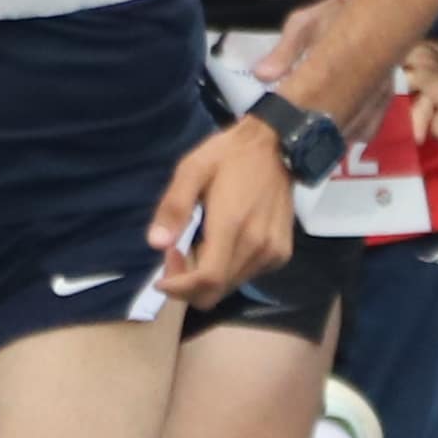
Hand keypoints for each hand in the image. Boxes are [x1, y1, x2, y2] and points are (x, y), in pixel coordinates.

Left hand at [150, 115, 293, 307]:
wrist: (277, 146)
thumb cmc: (229, 156)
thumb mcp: (192, 170)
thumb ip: (174, 207)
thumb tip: (156, 244)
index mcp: (232, 225)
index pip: (207, 280)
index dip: (179, 288)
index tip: (160, 276)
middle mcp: (257, 245)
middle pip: (216, 291)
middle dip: (188, 285)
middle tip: (176, 254)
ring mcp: (273, 252)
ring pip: (230, 287)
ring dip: (207, 277)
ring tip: (199, 244)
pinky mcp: (281, 253)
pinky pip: (247, 276)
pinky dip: (227, 271)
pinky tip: (223, 244)